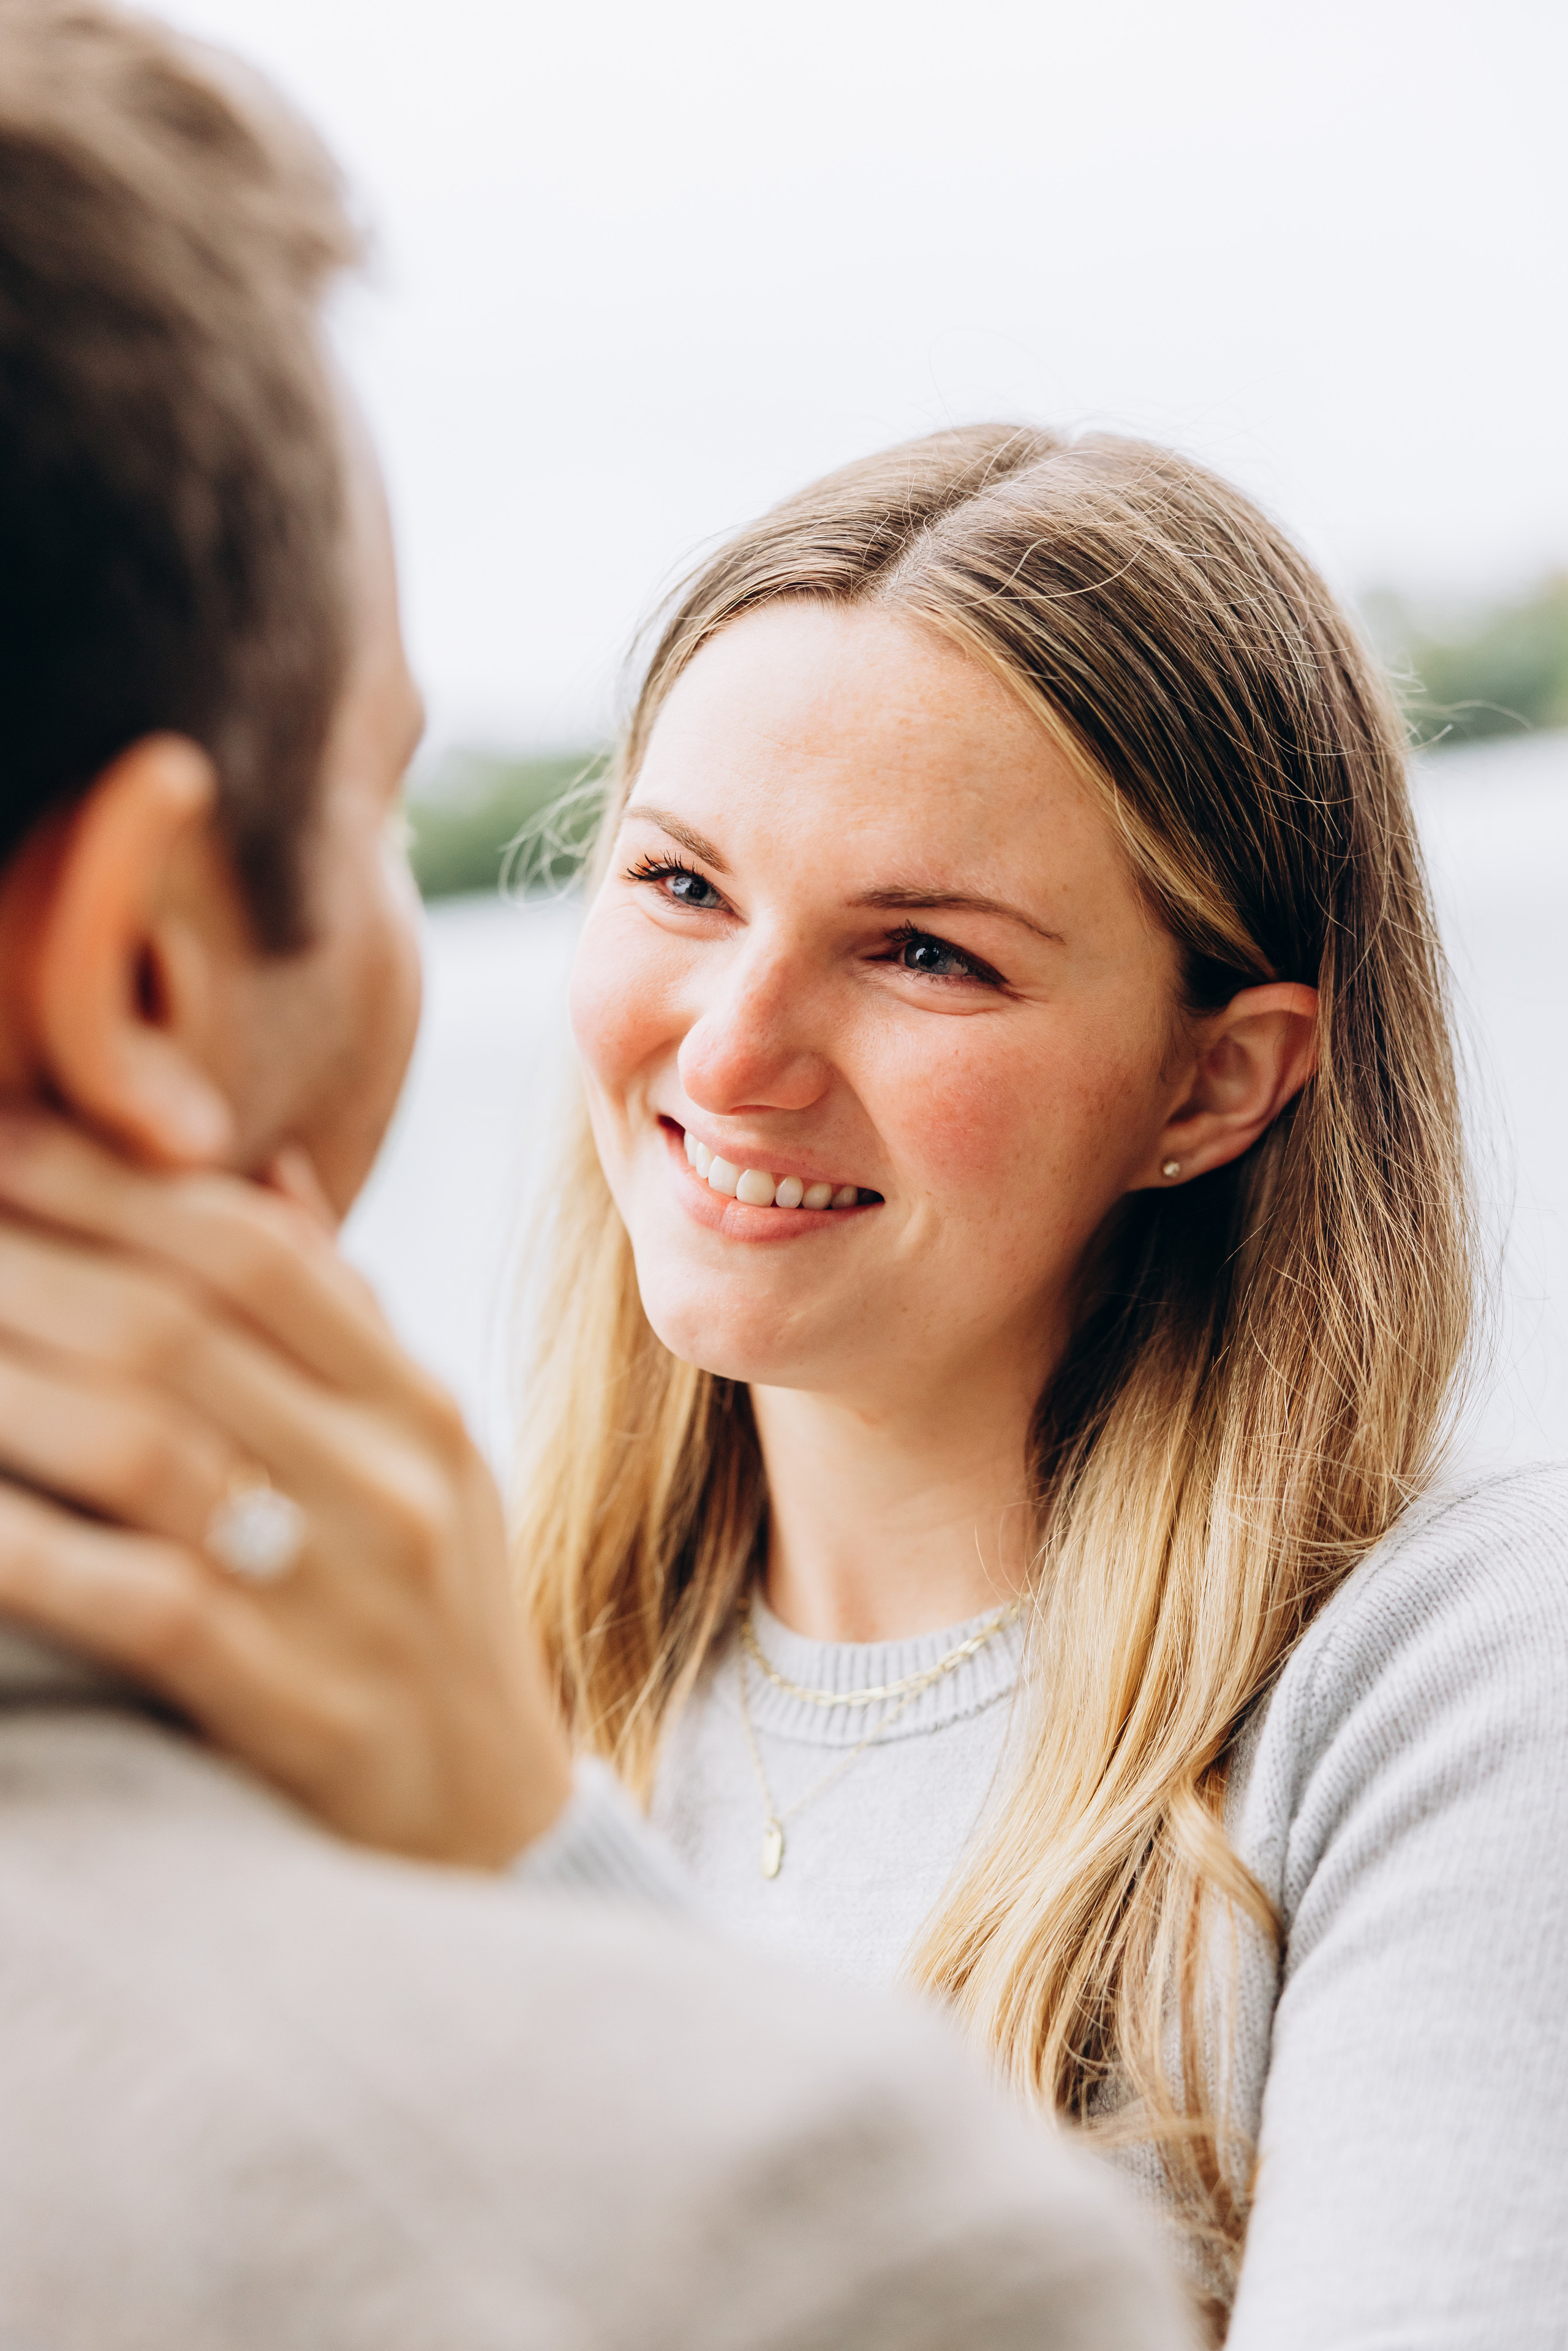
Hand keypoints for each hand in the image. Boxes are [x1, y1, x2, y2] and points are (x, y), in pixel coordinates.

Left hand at [0, 1113, 572, 1867]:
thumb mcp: (432, 1460)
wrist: (500, 1834)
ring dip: (0, 1385)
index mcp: (420, 1407)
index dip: (111, 1183)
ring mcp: (353, 1595)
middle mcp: (397, 1479)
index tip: (2, 1140)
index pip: (255, 1250)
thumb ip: (347, 1323)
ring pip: (144, 1446)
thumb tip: (263, 1172)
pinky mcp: (300, 1710)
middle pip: (179, 1328)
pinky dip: (24, 1549)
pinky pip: (137, 1602)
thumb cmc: (433, 1622)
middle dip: (21, 1263)